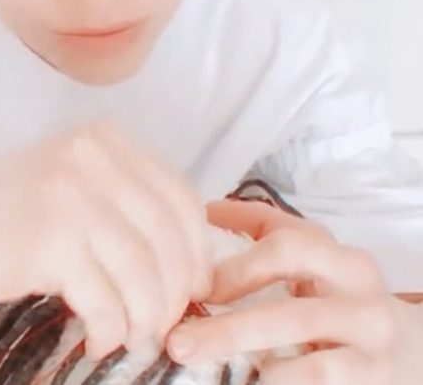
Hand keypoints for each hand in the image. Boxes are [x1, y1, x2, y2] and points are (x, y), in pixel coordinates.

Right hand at [0, 121, 209, 358]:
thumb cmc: (10, 206)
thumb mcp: (75, 181)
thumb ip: (126, 203)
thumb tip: (188, 265)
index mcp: (107, 141)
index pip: (180, 197)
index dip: (197, 249)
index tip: (193, 284)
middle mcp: (96, 160)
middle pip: (170, 238)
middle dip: (176, 293)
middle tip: (163, 323)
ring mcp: (73, 198)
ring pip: (145, 275)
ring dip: (146, 320)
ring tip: (131, 337)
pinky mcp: (50, 242)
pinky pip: (107, 302)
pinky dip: (111, 330)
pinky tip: (99, 338)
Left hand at [166, 199, 422, 383]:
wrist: (414, 351)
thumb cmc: (343, 297)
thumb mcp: (314, 256)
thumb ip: (263, 228)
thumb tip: (207, 210)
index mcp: (340, 257)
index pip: (285, 246)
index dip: (236, 267)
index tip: (195, 287)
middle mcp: (361, 294)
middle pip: (288, 311)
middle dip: (227, 328)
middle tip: (178, 342)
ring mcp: (372, 342)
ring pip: (305, 355)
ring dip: (248, 359)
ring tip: (202, 364)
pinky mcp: (373, 381)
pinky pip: (318, 383)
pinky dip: (279, 383)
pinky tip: (252, 380)